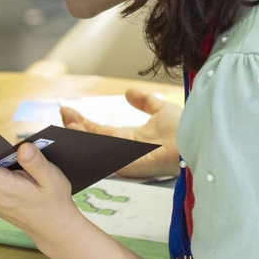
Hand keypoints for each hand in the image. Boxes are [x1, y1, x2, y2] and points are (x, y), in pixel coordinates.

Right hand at [60, 86, 179, 177]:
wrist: (196, 139)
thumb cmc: (185, 129)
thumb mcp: (161, 110)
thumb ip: (145, 101)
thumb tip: (128, 92)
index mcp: (130, 139)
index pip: (100, 131)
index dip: (84, 122)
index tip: (69, 110)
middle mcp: (123, 150)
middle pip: (92, 139)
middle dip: (75, 127)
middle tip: (63, 113)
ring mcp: (122, 159)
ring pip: (92, 148)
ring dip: (77, 135)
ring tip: (66, 121)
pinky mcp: (124, 166)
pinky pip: (100, 156)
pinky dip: (86, 145)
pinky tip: (76, 132)